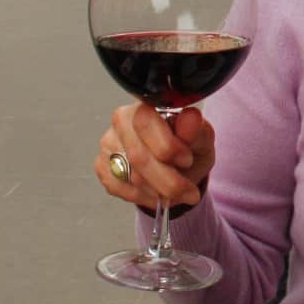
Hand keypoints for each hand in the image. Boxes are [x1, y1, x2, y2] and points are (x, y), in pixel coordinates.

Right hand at [96, 103, 214, 209]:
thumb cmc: (188, 149)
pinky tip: (156, 193)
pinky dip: (143, 197)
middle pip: (138, 156)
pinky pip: (119, 188)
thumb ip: (196, 131)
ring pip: (130, 176)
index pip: (146, 123)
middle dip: (168, 181)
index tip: (187, 160)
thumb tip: (190, 117)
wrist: (178, 167)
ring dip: (158, 192)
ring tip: (177, 193)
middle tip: (189, 192)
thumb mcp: (201, 141)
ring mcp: (108, 143)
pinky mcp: (101, 165)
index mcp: (147, 106)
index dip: (168, 147)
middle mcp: (122, 120)